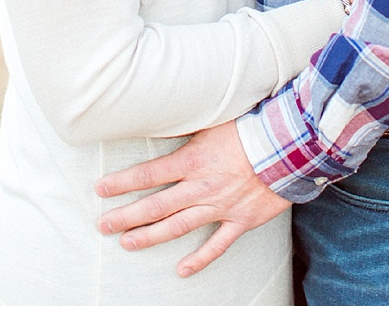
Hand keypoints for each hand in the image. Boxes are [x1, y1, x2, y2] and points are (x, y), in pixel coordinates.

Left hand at [95, 121, 288, 277]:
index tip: (99, 189)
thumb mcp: (210, 122)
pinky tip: (181, 270)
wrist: (289, 148)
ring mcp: (220, 207)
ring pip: (178, 226)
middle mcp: (201, 187)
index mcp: (191, 161)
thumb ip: (183, 128)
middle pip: (156, 205)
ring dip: (150, 236)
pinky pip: (217, 245)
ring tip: (127, 243)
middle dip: (126, 216)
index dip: (121, 183)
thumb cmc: (248, 129)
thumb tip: (156, 118)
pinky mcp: (241, 221)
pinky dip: (199, 259)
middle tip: (103, 225)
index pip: (147, 174)